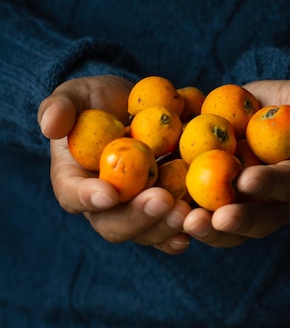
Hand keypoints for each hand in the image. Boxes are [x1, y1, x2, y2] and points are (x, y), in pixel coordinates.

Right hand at [39, 75, 190, 254]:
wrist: (135, 109)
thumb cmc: (100, 102)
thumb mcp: (78, 95)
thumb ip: (61, 106)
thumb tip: (50, 125)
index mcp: (75, 181)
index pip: (74, 195)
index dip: (88, 198)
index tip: (108, 193)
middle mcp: (106, 206)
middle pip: (115, 225)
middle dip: (138, 217)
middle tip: (161, 200)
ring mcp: (137, 212)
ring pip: (148, 232)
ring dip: (167, 226)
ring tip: (186, 212)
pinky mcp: (166, 210)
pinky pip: (174, 229)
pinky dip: (187, 230)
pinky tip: (202, 224)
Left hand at [182, 80, 289, 247]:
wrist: (247, 116)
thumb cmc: (277, 105)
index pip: (288, 183)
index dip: (270, 184)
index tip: (246, 180)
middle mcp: (276, 204)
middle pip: (263, 221)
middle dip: (240, 221)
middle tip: (217, 218)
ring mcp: (246, 213)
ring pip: (233, 234)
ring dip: (211, 232)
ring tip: (188, 223)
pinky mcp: (217, 213)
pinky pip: (205, 226)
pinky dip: (186, 226)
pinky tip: (166, 218)